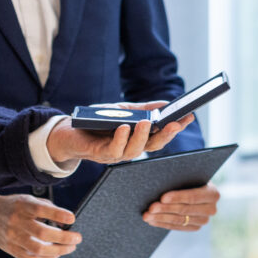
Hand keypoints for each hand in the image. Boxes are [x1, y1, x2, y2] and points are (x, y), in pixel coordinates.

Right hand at [0, 194, 80, 257]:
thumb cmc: (12, 206)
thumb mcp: (28, 199)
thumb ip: (46, 206)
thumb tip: (66, 219)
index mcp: (23, 206)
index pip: (42, 209)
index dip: (58, 214)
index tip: (72, 219)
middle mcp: (17, 222)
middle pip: (43, 233)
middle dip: (64, 238)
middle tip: (76, 238)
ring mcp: (13, 238)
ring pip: (38, 250)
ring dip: (58, 251)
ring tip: (70, 248)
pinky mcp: (12, 250)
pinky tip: (55, 256)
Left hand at [45, 109, 195, 164]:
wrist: (68, 132)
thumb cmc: (97, 122)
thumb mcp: (123, 111)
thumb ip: (144, 109)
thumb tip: (166, 103)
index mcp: (138, 139)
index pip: (161, 136)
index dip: (176, 128)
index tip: (189, 116)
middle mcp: (130, 149)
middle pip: (153, 146)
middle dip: (166, 135)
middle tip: (176, 123)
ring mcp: (116, 153)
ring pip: (135, 150)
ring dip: (142, 136)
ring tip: (148, 122)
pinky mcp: (100, 154)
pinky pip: (113, 150)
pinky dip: (120, 138)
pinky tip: (124, 127)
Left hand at [143, 183, 219, 230]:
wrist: (196, 187)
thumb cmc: (189, 177)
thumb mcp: (189, 175)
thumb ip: (181, 176)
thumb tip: (161, 177)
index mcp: (213, 193)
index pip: (193, 197)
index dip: (177, 197)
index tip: (162, 198)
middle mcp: (211, 209)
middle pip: (184, 210)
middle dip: (165, 209)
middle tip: (151, 208)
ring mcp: (203, 220)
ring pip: (179, 220)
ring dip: (161, 218)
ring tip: (147, 215)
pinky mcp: (195, 227)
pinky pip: (177, 227)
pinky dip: (163, 223)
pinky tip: (152, 220)